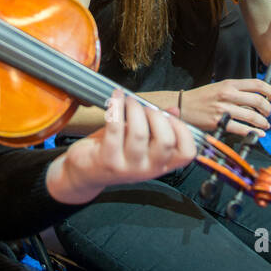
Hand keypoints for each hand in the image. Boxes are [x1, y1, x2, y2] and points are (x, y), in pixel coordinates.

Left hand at [47, 90, 194, 203]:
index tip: (169, 116)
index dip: (183, 131)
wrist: (84, 172)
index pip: (186, 153)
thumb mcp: (140, 142)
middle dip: (156, 116)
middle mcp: (148, 169)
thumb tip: (174, 111)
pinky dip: (117, 107)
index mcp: (161, 164)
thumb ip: (158, 128)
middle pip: (165, 141)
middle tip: (144, 107)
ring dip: (134, 109)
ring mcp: (128, 167)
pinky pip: (115, 128)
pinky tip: (116, 98)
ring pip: (139, 133)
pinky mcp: (108, 160)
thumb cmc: (115, 151)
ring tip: (128, 101)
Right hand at [179, 78, 270, 137]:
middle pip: (258, 100)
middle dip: (267, 109)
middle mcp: (227, 94)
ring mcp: (223, 109)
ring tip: (264, 125)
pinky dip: (253, 132)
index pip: (257, 84)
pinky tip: (258, 134)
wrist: (181, 105)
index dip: (269, 91)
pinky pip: (241, 128)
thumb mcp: (218, 87)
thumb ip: (236, 91)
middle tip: (268, 113)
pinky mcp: (219, 122)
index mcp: (229, 84)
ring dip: (262, 122)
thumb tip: (254, 98)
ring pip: (252, 116)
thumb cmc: (200, 98)